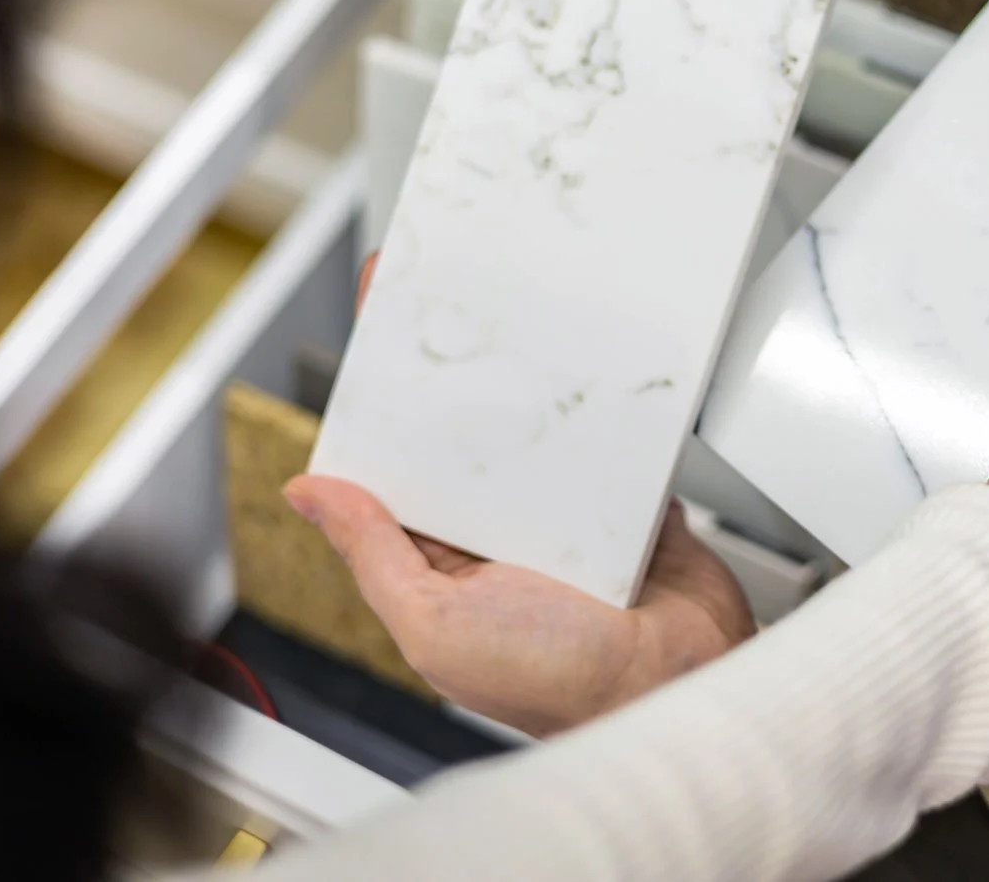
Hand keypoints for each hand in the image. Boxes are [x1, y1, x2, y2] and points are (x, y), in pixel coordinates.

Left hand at [288, 250, 752, 734]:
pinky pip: (610, 443)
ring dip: (536, 391)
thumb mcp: (438, 625)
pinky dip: (607, 413)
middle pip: (467, 438)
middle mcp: (499, 537)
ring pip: (538, 434)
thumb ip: (375, 557)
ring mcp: (566, 518)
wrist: (679, 688)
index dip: (381, 404)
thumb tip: (309, 495)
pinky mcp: (626, 505)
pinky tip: (597, 375)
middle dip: (459, 378)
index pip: (397, 470)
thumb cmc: (559, 685)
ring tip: (523, 323)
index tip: (376, 334)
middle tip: (452, 301)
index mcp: (442, 565)